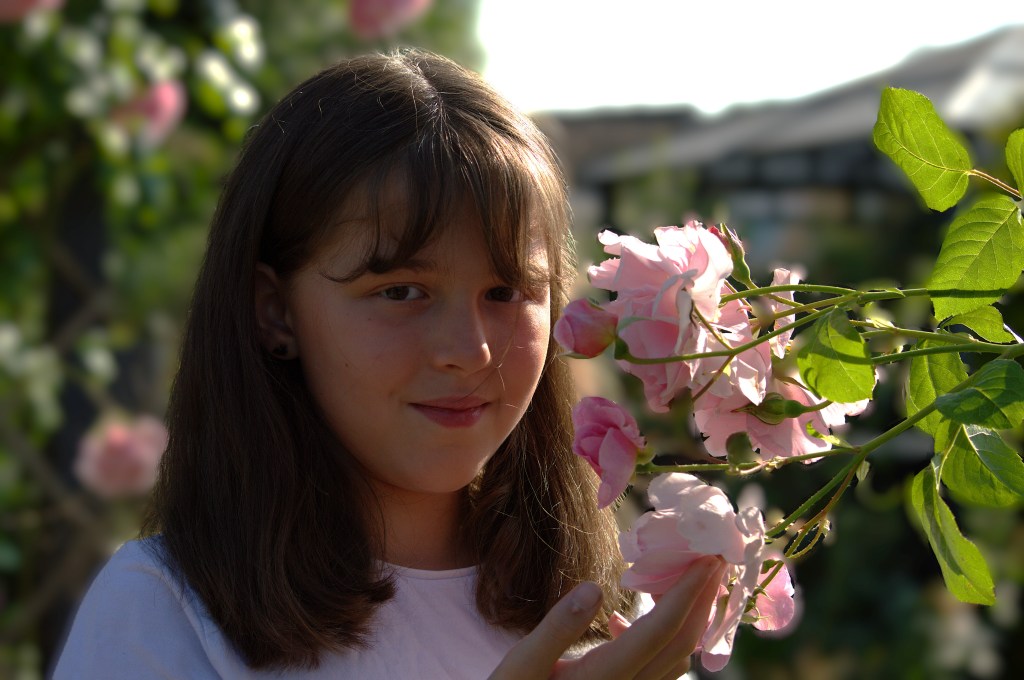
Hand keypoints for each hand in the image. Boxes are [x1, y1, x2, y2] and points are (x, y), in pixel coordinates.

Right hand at [488, 556, 724, 679]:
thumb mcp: (521, 664)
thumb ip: (558, 627)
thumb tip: (595, 586)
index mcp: (604, 677)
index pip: (660, 630)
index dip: (687, 592)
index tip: (708, 557)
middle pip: (681, 642)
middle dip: (702, 598)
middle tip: (715, 556)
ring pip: (677, 657)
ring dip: (689, 616)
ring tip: (683, 577)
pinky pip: (659, 667)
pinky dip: (663, 636)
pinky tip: (625, 621)